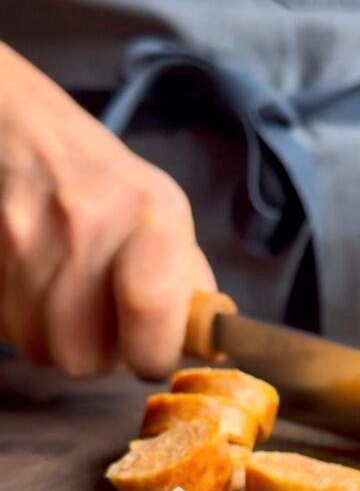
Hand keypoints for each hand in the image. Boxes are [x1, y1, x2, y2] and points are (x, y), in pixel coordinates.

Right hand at [0, 43, 215, 377]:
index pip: (151, 307)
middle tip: (103, 320)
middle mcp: (88, 220)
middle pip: (84, 358)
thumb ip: (189, 283)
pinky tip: (36, 284)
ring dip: (56, 338)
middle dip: (97, 352)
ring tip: (69, 297)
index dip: (152, 354)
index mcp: (152, 213)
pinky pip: (7, 326)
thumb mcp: (166, 215)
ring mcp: (27, 234)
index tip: (151, 353)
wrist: (26, 132)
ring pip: (39, 348)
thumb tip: (209, 344)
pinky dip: (22, 319)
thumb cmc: (109, 186)